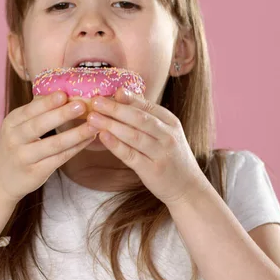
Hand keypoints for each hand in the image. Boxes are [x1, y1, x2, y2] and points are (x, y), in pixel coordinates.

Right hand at [0, 92, 98, 203]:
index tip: (64, 93)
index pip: (30, 110)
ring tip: (94, 125)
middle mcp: (15, 139)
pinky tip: (88, 139)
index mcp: (11, 122)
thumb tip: (60, 92)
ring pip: (53, 144)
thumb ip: (34, 113)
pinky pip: (59, 159)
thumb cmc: (12, 148)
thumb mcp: (14, 127)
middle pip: (40, 125)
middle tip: (82, 105)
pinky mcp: (35, 173)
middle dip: (62, 115)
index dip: (47, 102)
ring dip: (76, 134)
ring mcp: (24, 157)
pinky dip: (76, 148)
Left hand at [86, 88, 210, 205]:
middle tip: (95, 101)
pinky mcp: (152, 170)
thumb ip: (145, 116)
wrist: (187, 187)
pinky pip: (131, 155)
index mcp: (171, 122)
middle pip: (139, 119)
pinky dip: (116, 145)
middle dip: (115, 109)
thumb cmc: (169, 155)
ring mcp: (161, 154)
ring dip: (111, 125)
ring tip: (92, 117)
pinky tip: (102, 137)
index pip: (147, 106)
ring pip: (134, 136)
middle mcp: (168, 136)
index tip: (108, 91)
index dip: (127, 98)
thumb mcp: (165, 132)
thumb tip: (120, 94)